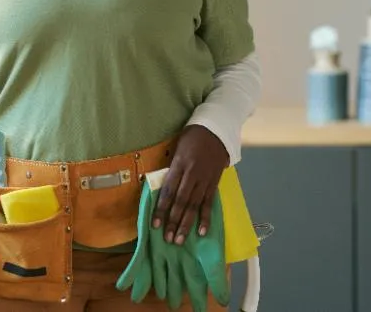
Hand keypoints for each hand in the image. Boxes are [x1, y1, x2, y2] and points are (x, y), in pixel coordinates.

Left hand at [151, 125, 228, 244]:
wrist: (216, 130)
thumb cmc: (192, 138)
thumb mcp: (176, 149)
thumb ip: (171, 169)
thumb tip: (161, 188)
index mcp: (179, 165)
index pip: (168, 191)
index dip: (161, 209)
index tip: (155, 224)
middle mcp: (192, 175)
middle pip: (181, 202)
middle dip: (173, 222)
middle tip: (167, 239)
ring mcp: (205, 180)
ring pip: (194, 206)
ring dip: (186, 224)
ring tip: (179, 240)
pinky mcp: (215, 183)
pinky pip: (209, 203)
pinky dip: (206, 218)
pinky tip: (201, 232)